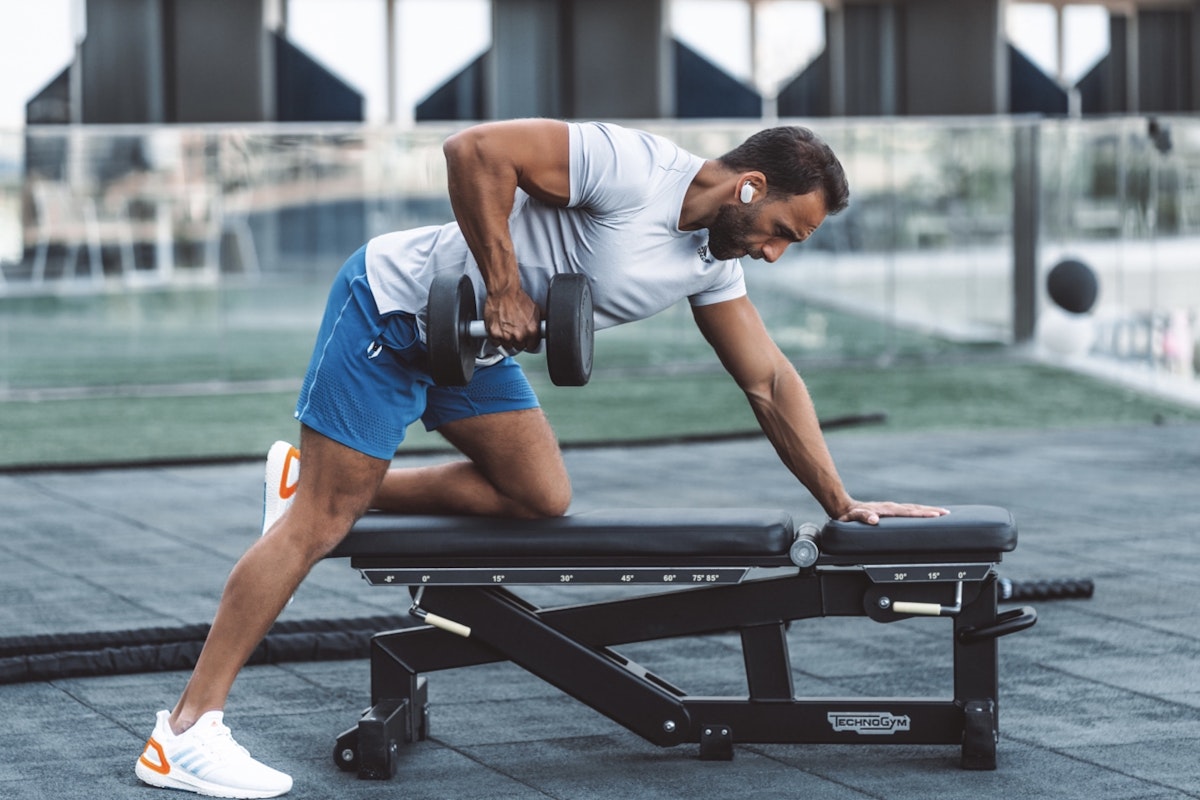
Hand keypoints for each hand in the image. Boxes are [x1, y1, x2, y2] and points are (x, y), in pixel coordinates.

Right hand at [483, 287, 541, 351]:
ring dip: (507, 340)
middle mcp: (519, 335)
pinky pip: (496, 343)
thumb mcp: (536, 309)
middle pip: (519, 347)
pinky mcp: (494, 334)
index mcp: (531, 331)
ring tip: (506, 329)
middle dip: (518, 340)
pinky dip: (496, 338)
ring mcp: (506, 336)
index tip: (526, 339)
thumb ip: (539, 322)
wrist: (504, 291)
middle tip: (515, 331)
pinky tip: (499, 329)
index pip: (532, 346)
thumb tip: (544, 327)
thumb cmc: (518, 298)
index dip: (528, 342)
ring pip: (507, 346)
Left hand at [835, 500, 949, 525]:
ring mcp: (891, 508)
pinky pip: (907, 510)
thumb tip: (874, 519)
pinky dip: (918, 511)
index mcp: (886, 510)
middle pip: (914, 508)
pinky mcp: (890, 510)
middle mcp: (891, 507)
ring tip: (941, 512)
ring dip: (927, 510)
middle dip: (930, 511)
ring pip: (913, 508)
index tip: (935, 515)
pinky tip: (923, 514)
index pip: (908, 512)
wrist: (843, 507)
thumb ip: (863, 517)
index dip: (922, 514)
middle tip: (946, 514)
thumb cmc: (849, 515)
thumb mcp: (853, 517)